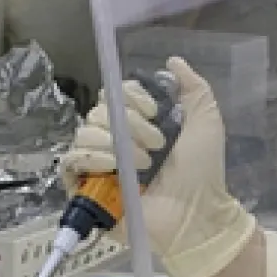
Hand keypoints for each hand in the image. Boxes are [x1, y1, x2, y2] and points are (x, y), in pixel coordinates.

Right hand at [61, 57, 257, 276]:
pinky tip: (113, 165)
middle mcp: (115, 139)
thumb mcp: (206, 121)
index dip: (132, 97)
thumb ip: (193, 88)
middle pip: (98, 111)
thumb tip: (173, 61)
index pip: (116, 94)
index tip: (155, 112)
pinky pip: (71, 161)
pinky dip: (90, 157)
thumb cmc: (202, 172)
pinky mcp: (86, 188)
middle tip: (156, 147)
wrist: (196, 215)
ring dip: (113, 143)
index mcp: (138, 122)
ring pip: (84, 133)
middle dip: (128, 124)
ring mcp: (99, 164)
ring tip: (143, 164)